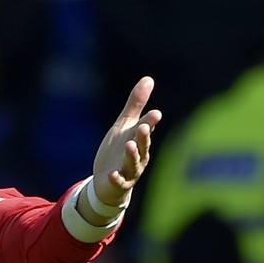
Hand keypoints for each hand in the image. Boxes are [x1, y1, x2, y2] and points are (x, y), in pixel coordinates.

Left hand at [90, 76, 161, 208]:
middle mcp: (139, 156)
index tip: (155, 113)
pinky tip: (112, 174)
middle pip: (143, 146)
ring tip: (130, 145)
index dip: (150, 122)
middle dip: (144, 137)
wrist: (108, 179)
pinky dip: (117, 179)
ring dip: (132, 155)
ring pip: (133, 163)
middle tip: (144, 127)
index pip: (146, 128)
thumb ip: (136, 104)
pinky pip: (119, 182)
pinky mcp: (118, 184)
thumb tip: (149, 79)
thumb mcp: (124, 125)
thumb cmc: (119, 149)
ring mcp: (129, 171)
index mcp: (140, 140)